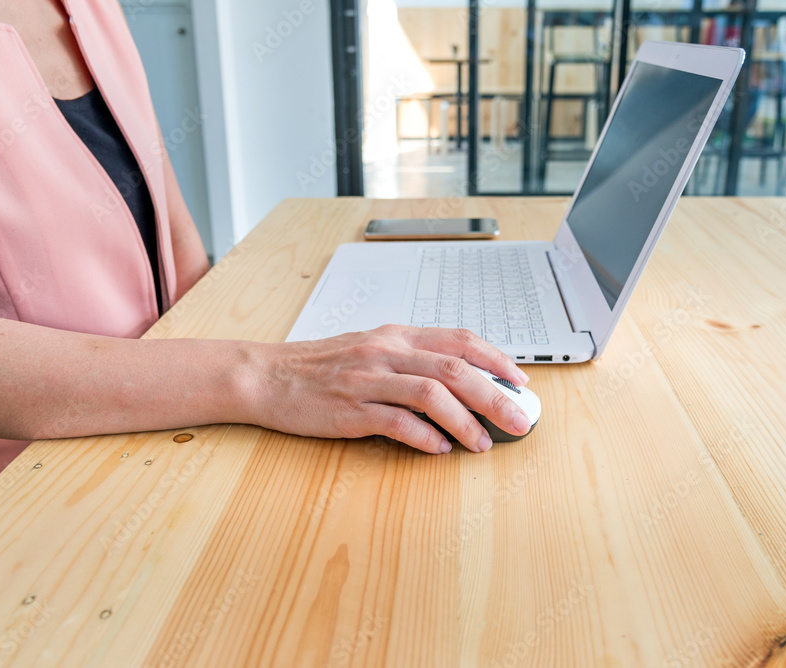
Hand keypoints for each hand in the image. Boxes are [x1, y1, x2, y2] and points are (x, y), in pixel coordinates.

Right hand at [245, 325, 531, 453]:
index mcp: (395, 336)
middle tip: (519, 419)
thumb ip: (411, 361)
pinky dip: (424, 437)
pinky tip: (439, 449)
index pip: (459, 339)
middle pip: (455, 368)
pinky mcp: (349, 410)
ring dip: (465, 421)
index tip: (520, 380)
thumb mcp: (370, 350)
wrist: (265, 376)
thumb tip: (459, 384)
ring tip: (483, 443)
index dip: (496, 359)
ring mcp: (367, 380)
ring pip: (432, 393)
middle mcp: (386, 352)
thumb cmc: (319, 367)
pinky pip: (396, 422)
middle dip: (495, 395)